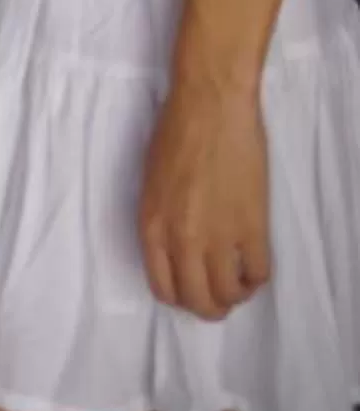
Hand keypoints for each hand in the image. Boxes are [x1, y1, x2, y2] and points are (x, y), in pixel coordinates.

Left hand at [139, 78, 270, 320]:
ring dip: (234, 295)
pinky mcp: (252, 227)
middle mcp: (182, 239)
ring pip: (227, 296)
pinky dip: (257, 278)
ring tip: (238, 282)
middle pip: (196, 300)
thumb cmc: (176, 130)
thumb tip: (177, 246)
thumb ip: (162, 218)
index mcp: (152, 225)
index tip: (191, 289)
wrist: (210, 104)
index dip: (180, 296)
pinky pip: (258, 275)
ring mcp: (218, 237)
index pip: (163, 288)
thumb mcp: (152, 181)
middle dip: (208, 306)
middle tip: (218, 295)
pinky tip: (254, 265)